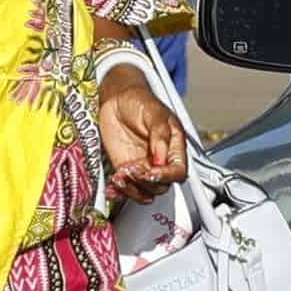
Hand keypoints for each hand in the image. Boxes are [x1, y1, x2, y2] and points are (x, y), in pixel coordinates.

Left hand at [97, 69, 186, 201]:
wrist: (117, 99)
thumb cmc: (140, 101)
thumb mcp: (155, 114)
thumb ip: (160, 137)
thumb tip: (161, 159)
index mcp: (173, 148)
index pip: (177, 172)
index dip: (166, 176)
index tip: (151, 172)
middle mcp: (159, 161)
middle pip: (160, 186)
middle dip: (145, 182)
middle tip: (131, 169)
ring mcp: (142, 166)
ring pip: (144, 191)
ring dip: (131, 189)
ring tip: (120, 176)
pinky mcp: (125, 169)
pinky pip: (126, 188)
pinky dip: (119, 191)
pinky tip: (113, 186)